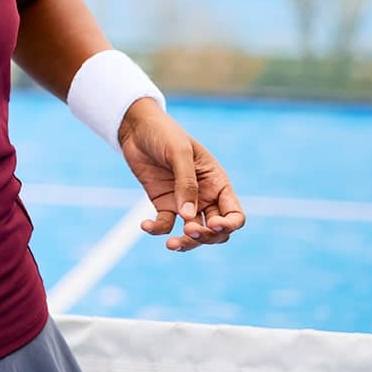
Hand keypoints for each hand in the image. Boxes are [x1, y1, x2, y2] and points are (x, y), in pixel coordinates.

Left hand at [118, 99, 246, 251]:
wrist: (137, 127)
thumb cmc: (164, 134)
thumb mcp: (178, 152)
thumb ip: (186, 183)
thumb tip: (188, 217)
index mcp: (217, 183)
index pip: (234, 214)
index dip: (229, 225)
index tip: (214, 225)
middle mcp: (205, 197)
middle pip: (216, 230)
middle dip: (206, 237)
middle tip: (189, 231)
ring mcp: (184, 202)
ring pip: (193, 233)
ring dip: (186, 243)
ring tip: (171, 244)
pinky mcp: (164, 203)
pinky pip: (165, 224)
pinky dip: (157, 229)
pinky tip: (145, 225)